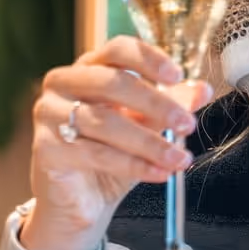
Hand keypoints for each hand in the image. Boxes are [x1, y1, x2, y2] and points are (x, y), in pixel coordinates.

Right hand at [22, 36, 212, 249]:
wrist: (81, 200)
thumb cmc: (110, 155)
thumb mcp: (146, 126)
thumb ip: (169, 105)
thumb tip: (202, 90)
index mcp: (88, 68)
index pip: (118, 48)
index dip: (149, 59)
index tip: (177, 76)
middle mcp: (64, 84)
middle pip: (112, 82)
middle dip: (156, 104)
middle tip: (186, 124)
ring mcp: (49, 113)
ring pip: (106, 122)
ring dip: (149, 142)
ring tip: (178, 158)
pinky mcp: (46, 147)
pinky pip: (97, 154)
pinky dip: (133, 165)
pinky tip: (158, 173)